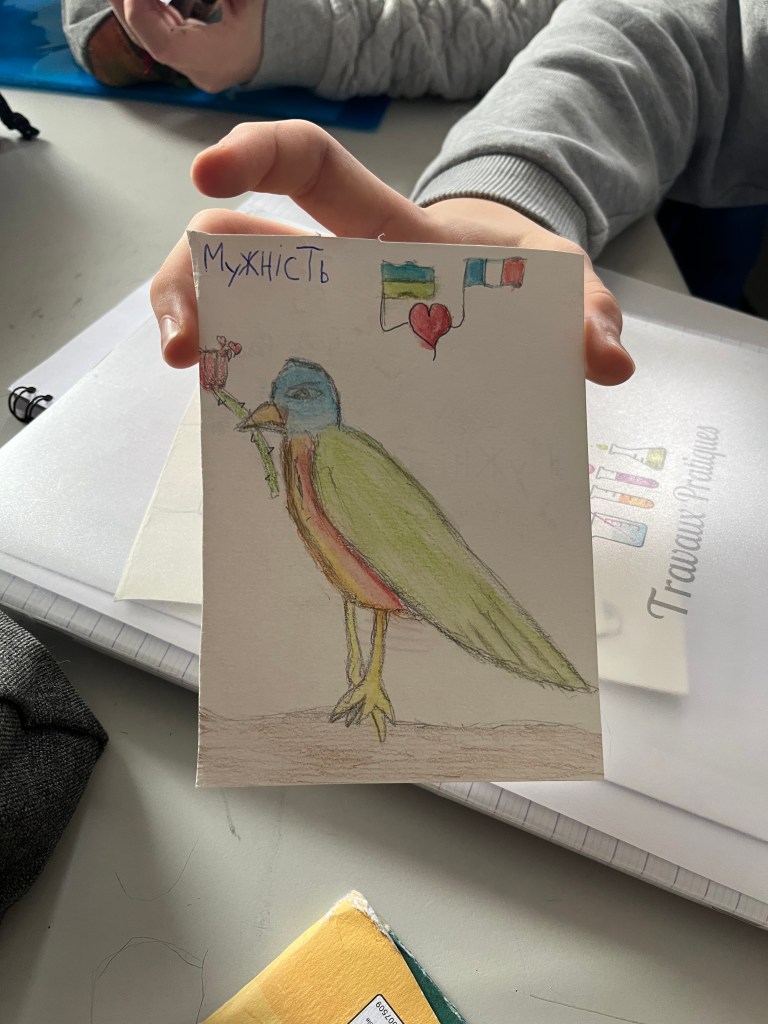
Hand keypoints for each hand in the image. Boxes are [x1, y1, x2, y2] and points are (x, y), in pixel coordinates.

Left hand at [108, 0, 265, 91]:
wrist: (285, 45)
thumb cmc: (268, 25)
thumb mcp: (246, 1)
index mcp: (215, 62)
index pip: (162, 46)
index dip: (140, 14)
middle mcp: (200, 70)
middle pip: (150, 40)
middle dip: (127, 6)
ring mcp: (194, 65)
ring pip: (151, 37)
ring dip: (134, 7)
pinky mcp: (192, 56)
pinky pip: (161, 34)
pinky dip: (149, 11)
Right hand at [153, 121, 633, 384]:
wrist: (503, 310)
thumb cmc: (517, 282)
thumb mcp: (556, 284)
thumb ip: (586, 312)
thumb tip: (606, 360)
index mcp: (384, 231)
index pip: (311, 168)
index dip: (257, 155)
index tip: (209, 175)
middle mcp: (332, 264)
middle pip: (235, 238)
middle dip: (192, 273)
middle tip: (186, 342)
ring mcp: (315, 313)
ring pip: (230, 298)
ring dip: (196, 325)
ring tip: (192, 374)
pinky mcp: (315, 363)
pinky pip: (256, 362)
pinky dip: (231, 381)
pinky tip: (225, 416)